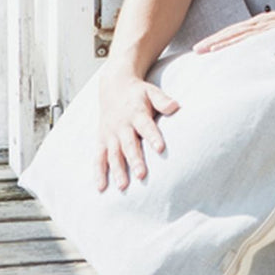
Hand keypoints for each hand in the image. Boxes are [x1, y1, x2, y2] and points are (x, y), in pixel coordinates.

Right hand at [96, 69, 178, 191]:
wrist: (114, 86)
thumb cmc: (138, 93)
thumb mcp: (151, 92)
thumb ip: (163, 100)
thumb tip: (176, 106)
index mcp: (136, 113)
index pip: (146, 126)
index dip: (153, 137)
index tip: (160, 149)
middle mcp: (121, 126)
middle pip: (129, 145)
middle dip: (135, 160)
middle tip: (142, 175)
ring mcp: (110, 135)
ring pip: (113, 155)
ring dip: (117, 171)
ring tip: (123, 187)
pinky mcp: (101, 141)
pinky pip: (98, 158)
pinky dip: (98, 172)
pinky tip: (101, 187)